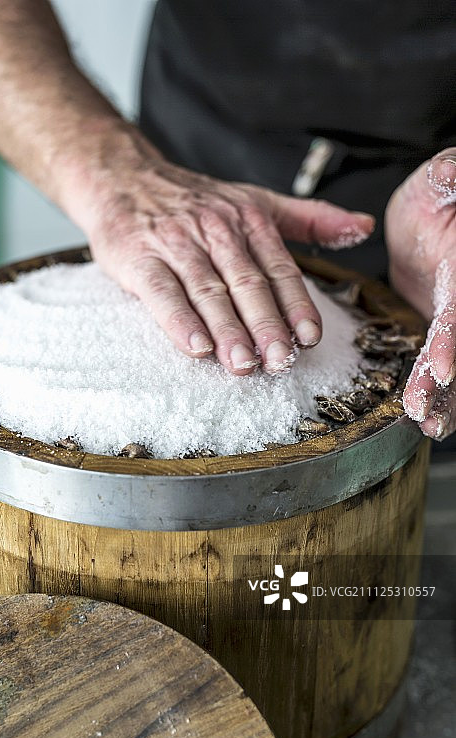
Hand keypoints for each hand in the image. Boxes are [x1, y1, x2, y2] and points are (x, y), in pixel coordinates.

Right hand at [81, 151, 373, 375]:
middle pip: (247, 283)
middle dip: (266, 326)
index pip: (278, 267)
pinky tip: (196, 347)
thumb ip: (309, 218)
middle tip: (280, 361)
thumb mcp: (255, 200)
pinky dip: (179, 320)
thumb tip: (363, 228)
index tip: (309, 337)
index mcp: (248, 220)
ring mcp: (176, 245)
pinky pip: (162, 292)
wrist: (122, 179)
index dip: (296, 304)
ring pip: (208, 291)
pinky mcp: (139, 258)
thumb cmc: (194, 201)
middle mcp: (215, 231)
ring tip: (244, 364)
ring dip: (228, 330)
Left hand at [386, 147, 455, 439]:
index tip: (444, 366)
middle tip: (426, 412)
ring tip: (428, 425)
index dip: (455, 338)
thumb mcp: (444, 178)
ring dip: (448, 396)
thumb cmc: (442, 190)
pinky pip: (445, 361)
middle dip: (450, 383)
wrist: (435, 210)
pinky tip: (429, 418)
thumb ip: (449, 177)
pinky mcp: (449, 328)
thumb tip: (450, 170)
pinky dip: (440, 391)